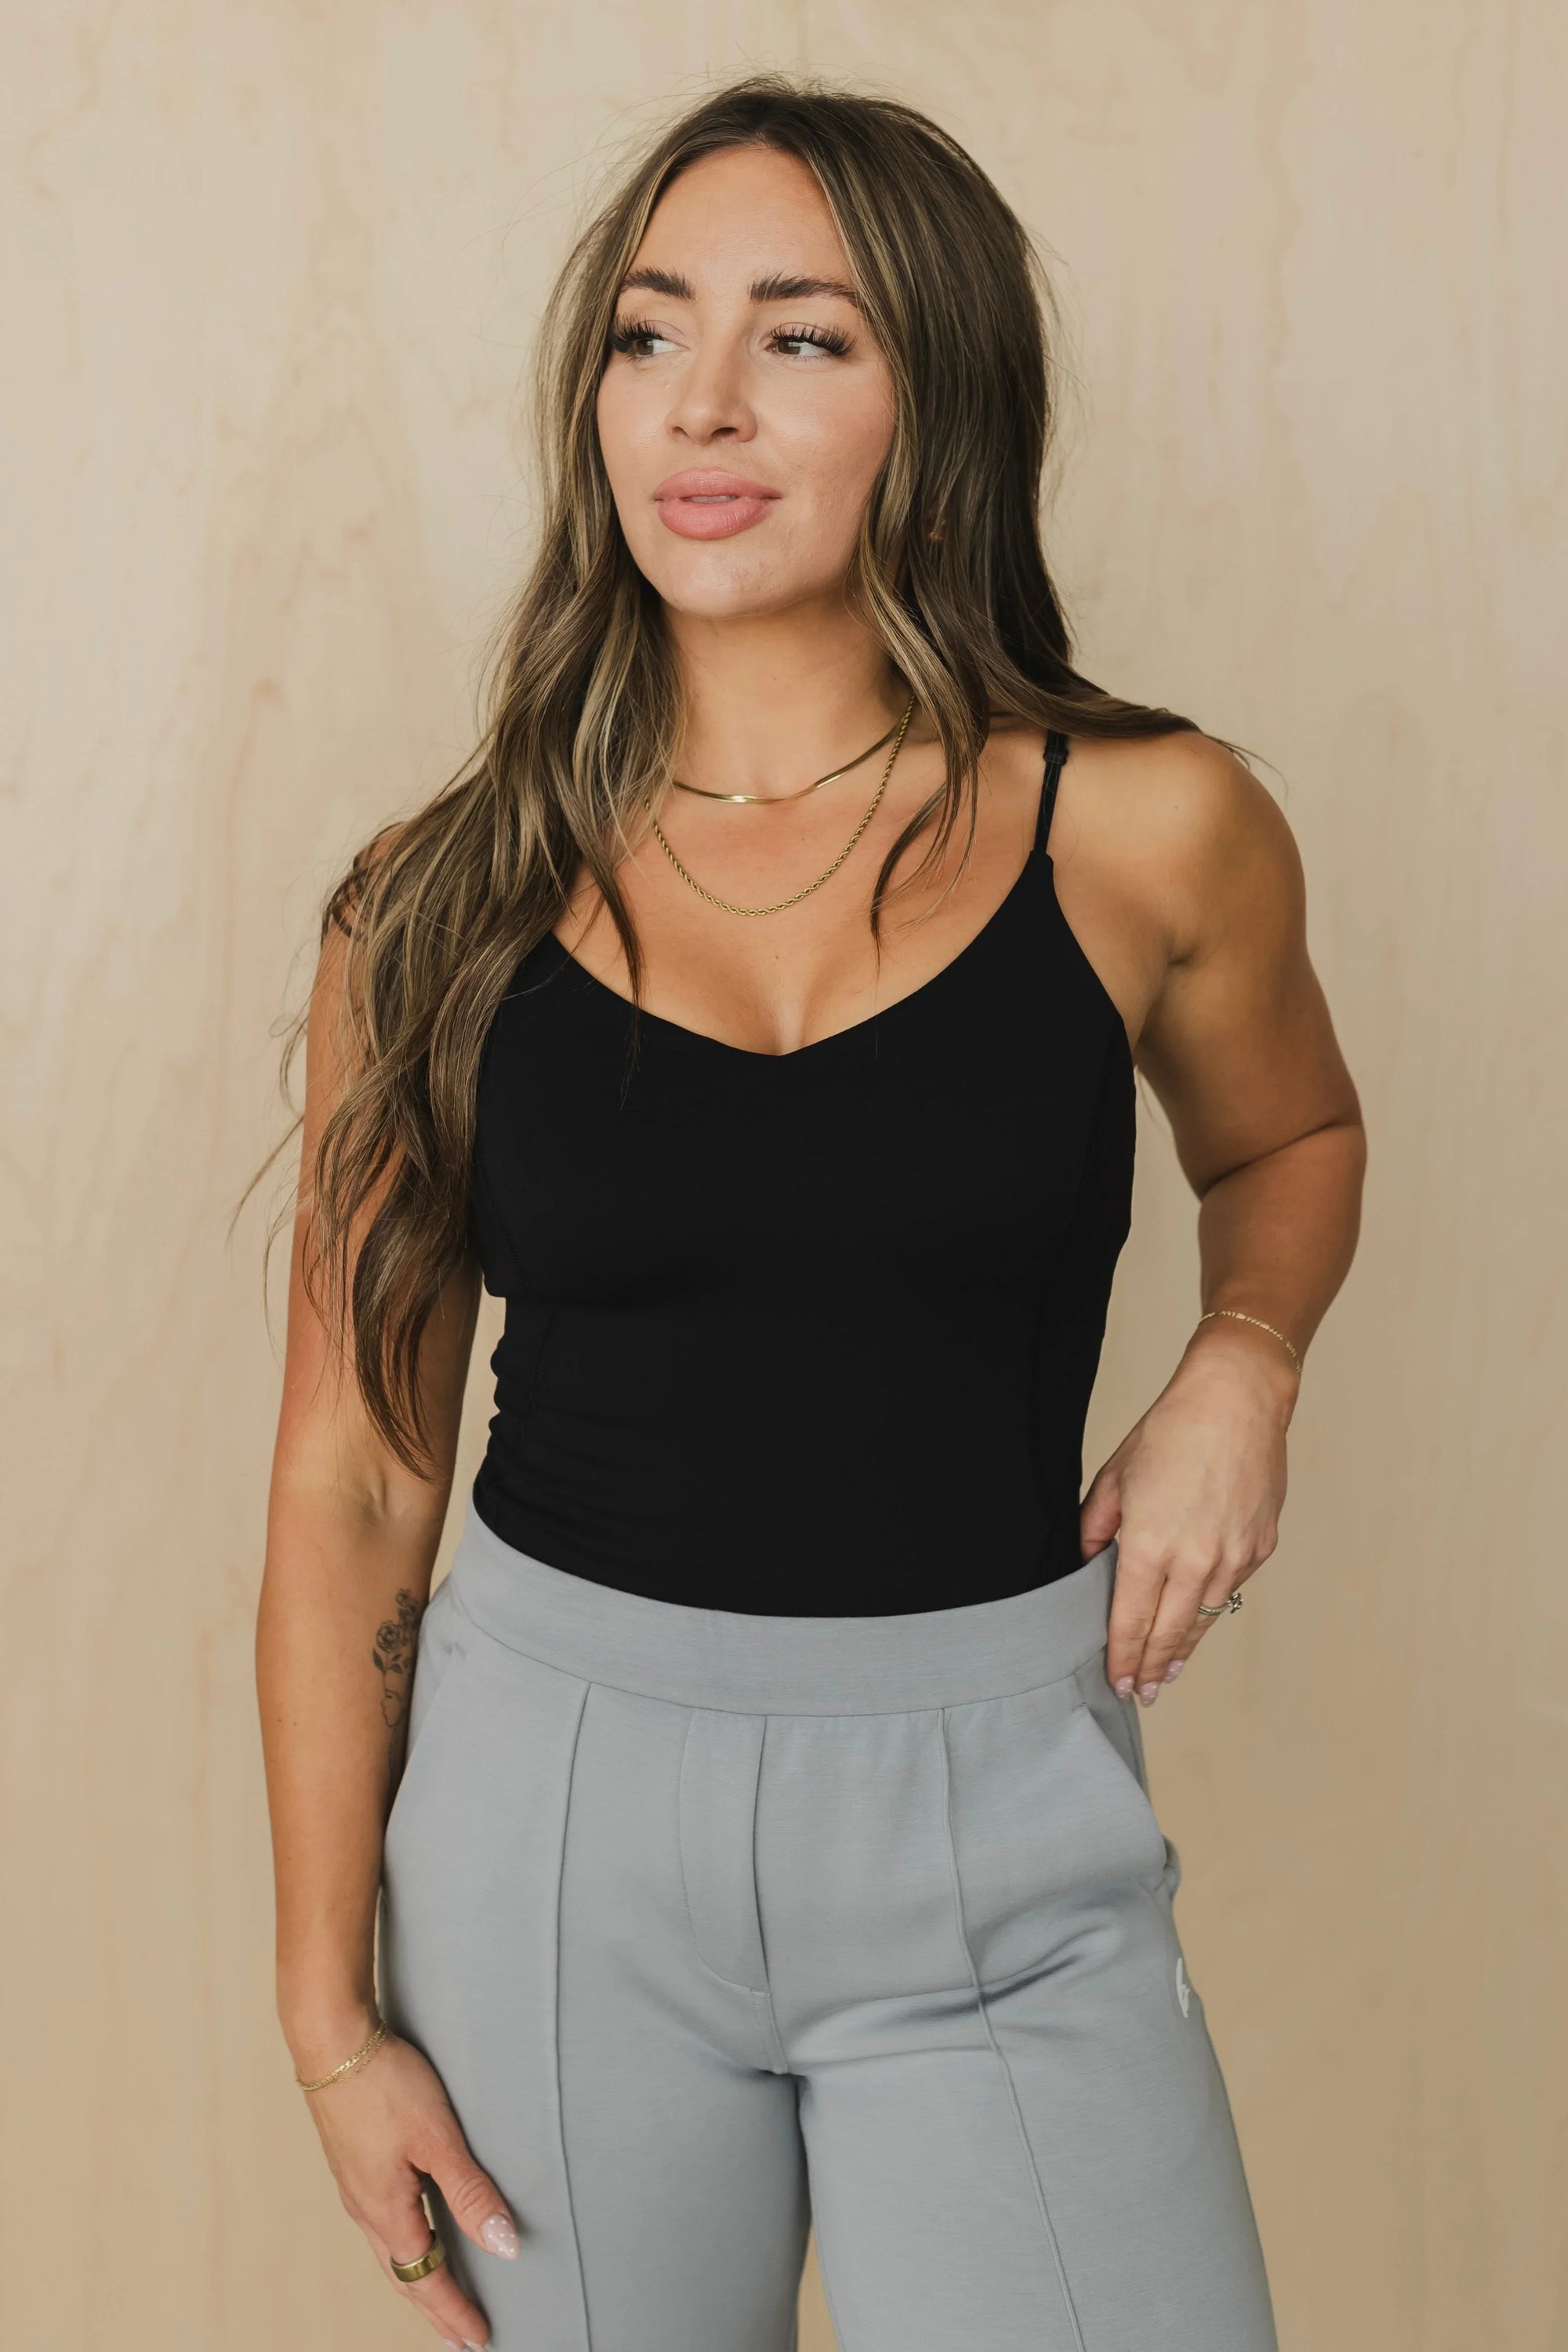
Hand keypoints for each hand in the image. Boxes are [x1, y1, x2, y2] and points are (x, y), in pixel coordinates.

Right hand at [296, 2017, 519, 2348]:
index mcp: (387, 2211)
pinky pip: (382, 2224)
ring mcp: (357, 2186)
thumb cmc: (383, 2084)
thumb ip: (471, 2192)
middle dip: (434, 2309)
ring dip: (417, 2278)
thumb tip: (503, 2246)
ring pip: (390, 2250)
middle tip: (460, 2337)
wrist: (333, 2043)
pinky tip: (411, 2234)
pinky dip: (404, 2246)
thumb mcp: (438, 2138)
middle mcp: (367, 2208)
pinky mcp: (355, 2163)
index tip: (478, 2339)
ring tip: (439, 2294)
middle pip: (404, 2274)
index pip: (425, 2278)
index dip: (454, 2311)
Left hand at [1079, 1321, 1295, 1705]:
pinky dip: (1211, 1609)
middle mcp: (1194, 1560)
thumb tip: (1086, 1563)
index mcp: (1149, 1545)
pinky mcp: (1260, 1548)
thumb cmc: (1171, 1432)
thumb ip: (1095, 1529)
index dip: (1121, 1658)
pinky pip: (1229, 1590)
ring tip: (1166, 1672)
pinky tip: (1198, 1621)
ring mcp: (1233, 1557)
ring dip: (1183, 1649)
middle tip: (1141, 1692)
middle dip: (1151, 1669)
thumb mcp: (1114, 1478)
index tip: (1116, 1682)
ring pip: (1203, 1621)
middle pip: (1168, 1634)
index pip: (1130, 1622)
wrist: (1236, 1402)